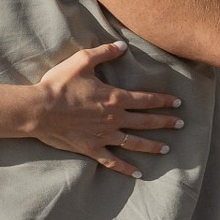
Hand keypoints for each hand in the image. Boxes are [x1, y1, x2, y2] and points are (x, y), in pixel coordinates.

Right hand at [26, 42, 185, 176]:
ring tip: (166, 149)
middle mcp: (114, 118)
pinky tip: (138, 173)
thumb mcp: (81, 61)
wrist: (39, 110)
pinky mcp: (91, 149)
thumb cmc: (59, 85)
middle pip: (146, 121)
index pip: (146, 100)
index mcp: (115, 98)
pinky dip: (126, 168)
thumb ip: (104, 52)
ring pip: (135, 143)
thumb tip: (122, 45)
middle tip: (180, 125)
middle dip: (165, 123)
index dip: (164, 101)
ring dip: (152, 146)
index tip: (178, 103)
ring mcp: (104, 136)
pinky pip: (113, 161)